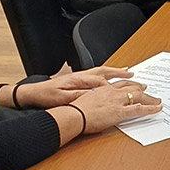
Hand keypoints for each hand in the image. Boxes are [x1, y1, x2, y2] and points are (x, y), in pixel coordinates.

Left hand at [7, 66, 133, 108]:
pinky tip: (112, 75)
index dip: (115, 85)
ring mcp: (82, 75)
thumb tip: (94, 95)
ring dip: (117, 71)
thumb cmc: (47, 96)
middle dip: (121, 73)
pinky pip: (98, 72)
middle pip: (106, 72)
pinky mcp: (79, 78)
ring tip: (129, 72)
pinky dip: (108, 72)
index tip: (127, 90)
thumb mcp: (63, 98)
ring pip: (103, 71)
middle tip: (134, 76)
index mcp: (80, 79)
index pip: (102, 81)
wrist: (35, 92)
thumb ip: (79, 96)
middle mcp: (83, 75)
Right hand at [70, 81, 161, 133]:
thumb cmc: (76, 111)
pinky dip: (151, 108)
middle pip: (131, 87)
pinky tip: (157, 109)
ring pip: (138, 96)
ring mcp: (118, 101)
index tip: (133, 83)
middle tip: (147, 88)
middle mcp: (113, 92)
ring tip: (157, 100)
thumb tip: (93, 105)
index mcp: (104, 89)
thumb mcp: (85, 101)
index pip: (120, 84)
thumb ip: (93, 101)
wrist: (75, 115)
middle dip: (140, 88)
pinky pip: (139, 109)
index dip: (128, 83)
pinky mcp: (120, 112)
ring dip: (149, 98)